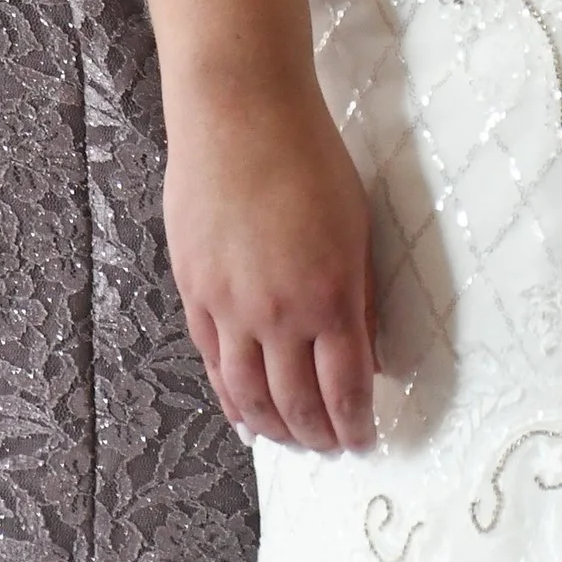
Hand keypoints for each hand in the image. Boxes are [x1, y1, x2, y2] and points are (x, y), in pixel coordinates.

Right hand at [162, 76, 379, 454]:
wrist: (240, 113)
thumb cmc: (311, 159)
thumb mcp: (358, 228)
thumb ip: (360, 296)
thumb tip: (367, 352)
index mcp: (330, 297)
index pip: (344, 389)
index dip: (353, 425)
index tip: (363, 439)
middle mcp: (277, 314)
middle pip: (294, 404)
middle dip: (315, 436)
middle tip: (328, 448)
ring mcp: (229, 306)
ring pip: (246, 394)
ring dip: (270, 427)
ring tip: (288, 441)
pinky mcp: (194, 290)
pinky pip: (212, 360)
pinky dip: (228, 395)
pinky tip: (241, 411)